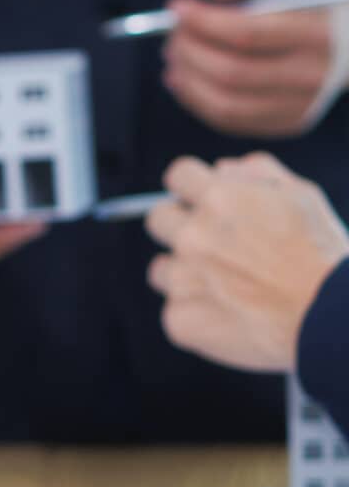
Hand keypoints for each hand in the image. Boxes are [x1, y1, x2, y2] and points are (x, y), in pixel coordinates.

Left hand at [145, 152, 348, 370]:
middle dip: (179, 226)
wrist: (329, 318)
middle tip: (212, 245)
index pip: (177, 176)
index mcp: (219, 199)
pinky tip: (229, 317)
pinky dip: (196, 314)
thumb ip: (257, 173)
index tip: (200, 200)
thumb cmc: (321, 255)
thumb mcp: (302, 196)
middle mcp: (192, 235)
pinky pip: (174, 311)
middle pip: (157, 219)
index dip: (190, 187)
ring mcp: (182, 279)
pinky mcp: (180, 319)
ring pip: (160, 269)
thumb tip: (220, 168)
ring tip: (226, 287)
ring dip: (185, 274)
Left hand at [162, 0, 347, 136]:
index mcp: (318, 31)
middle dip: (191, 51)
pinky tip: (183, 79)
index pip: (248, 32)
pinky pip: (229, 120)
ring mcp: (298, 105)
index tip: (176, 8)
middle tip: (171, 35)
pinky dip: (196, 100)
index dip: (204, 21)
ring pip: (225, 103)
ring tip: (173, 56)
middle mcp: (311, 74)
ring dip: (187, 80)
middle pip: (232, 72)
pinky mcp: (286, 124)